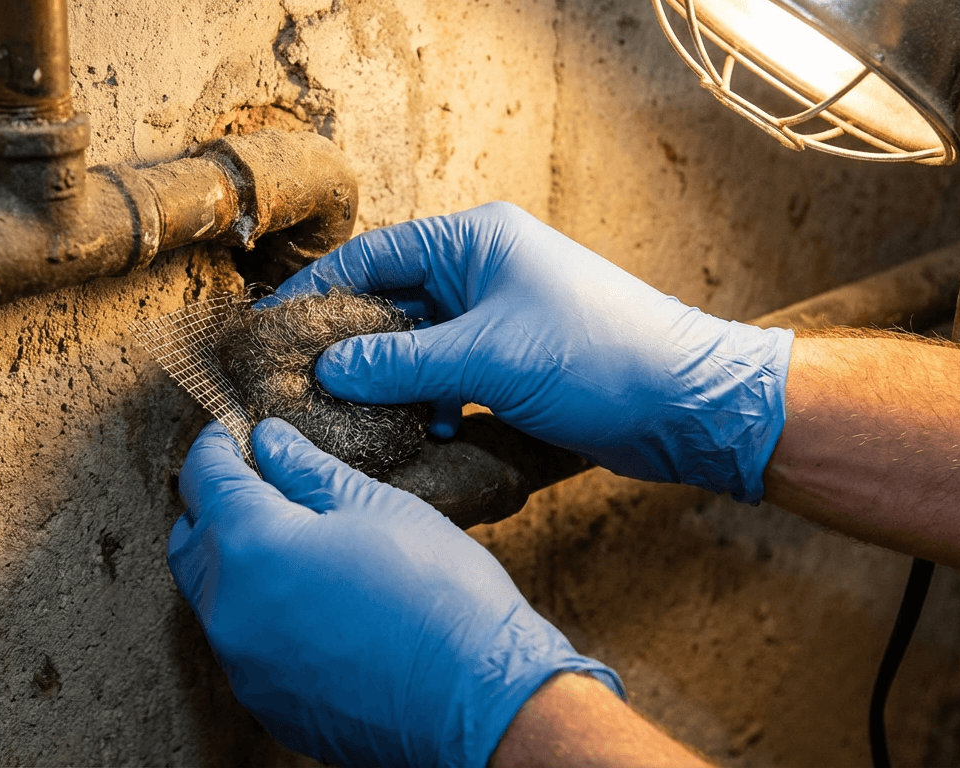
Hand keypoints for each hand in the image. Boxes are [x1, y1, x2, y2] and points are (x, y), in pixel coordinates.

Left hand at [168, 418, 622, 767]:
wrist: (481, 702)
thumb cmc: (441, 596)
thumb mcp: (378, 508)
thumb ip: (309, 472)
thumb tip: (271, 443)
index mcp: (253, 547)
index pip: (203, 480)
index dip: (217, 447)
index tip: (234, 434)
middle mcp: (231, 611)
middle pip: (192, 543)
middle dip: (215, 506)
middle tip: (261, 484)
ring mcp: (245, 665)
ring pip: (214, 598)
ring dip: (236, 564)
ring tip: (294, 544)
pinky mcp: (267, 703)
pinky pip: (244, 646)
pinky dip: (260, 615)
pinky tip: (312, 603)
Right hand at [267, 202, 793, 501]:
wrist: (686, 404)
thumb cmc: (599, 357)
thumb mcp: (488, 357)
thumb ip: (403, 363)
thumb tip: (330, 368)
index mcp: (475, 241)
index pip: (374, 255)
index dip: (320, 290)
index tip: (273, 328)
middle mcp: (482, 270)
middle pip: (391, 302)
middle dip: (350, 344)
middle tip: (301, 382)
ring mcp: (498, 317)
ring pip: (417, 345)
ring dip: (391, 380)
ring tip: (357, 416)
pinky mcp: (513, 361)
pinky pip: (448, 375)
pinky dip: (429, 400)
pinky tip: (423, 431)